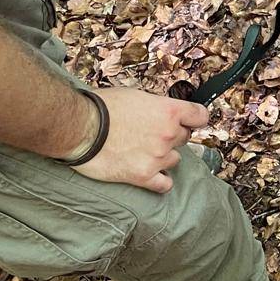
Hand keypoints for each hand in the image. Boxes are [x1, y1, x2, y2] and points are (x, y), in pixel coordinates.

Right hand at [77, 87, 209, 193]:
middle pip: (184, 138)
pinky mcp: (144, 176)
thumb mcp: (135, 96)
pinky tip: (152, 175)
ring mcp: (158, 156)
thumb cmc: (101, 108)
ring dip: (163, 157)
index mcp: (168, 111)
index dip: (193, 118)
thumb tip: (160, 112)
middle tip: (150, 135)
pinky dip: (160, 181)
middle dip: (171, 136)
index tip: (188, 121)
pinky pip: (164, 184)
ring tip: (143, 152)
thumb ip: (155, 107)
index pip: (200, 116)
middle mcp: (168, 134)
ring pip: (175, 160)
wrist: (79, 127)